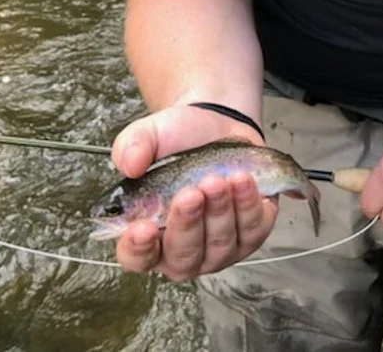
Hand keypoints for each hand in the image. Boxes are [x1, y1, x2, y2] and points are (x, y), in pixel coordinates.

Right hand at [110, 105, 278, 280]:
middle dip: (187, 224)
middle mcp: (182, 250)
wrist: (217, 124)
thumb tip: (130, 165)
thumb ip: (131, 147)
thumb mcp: (149, 135)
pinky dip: (247, 206)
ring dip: (219, 212)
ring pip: (220, 246)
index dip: (138, 249)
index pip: (137, 258)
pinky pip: (252, 230)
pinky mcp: (251, 234)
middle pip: (183, 258)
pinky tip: (242, 180)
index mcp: (148, 233)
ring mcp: (218, 248)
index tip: (143, 227)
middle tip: (191, 193)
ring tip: (217, 179)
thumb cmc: (178, 140)